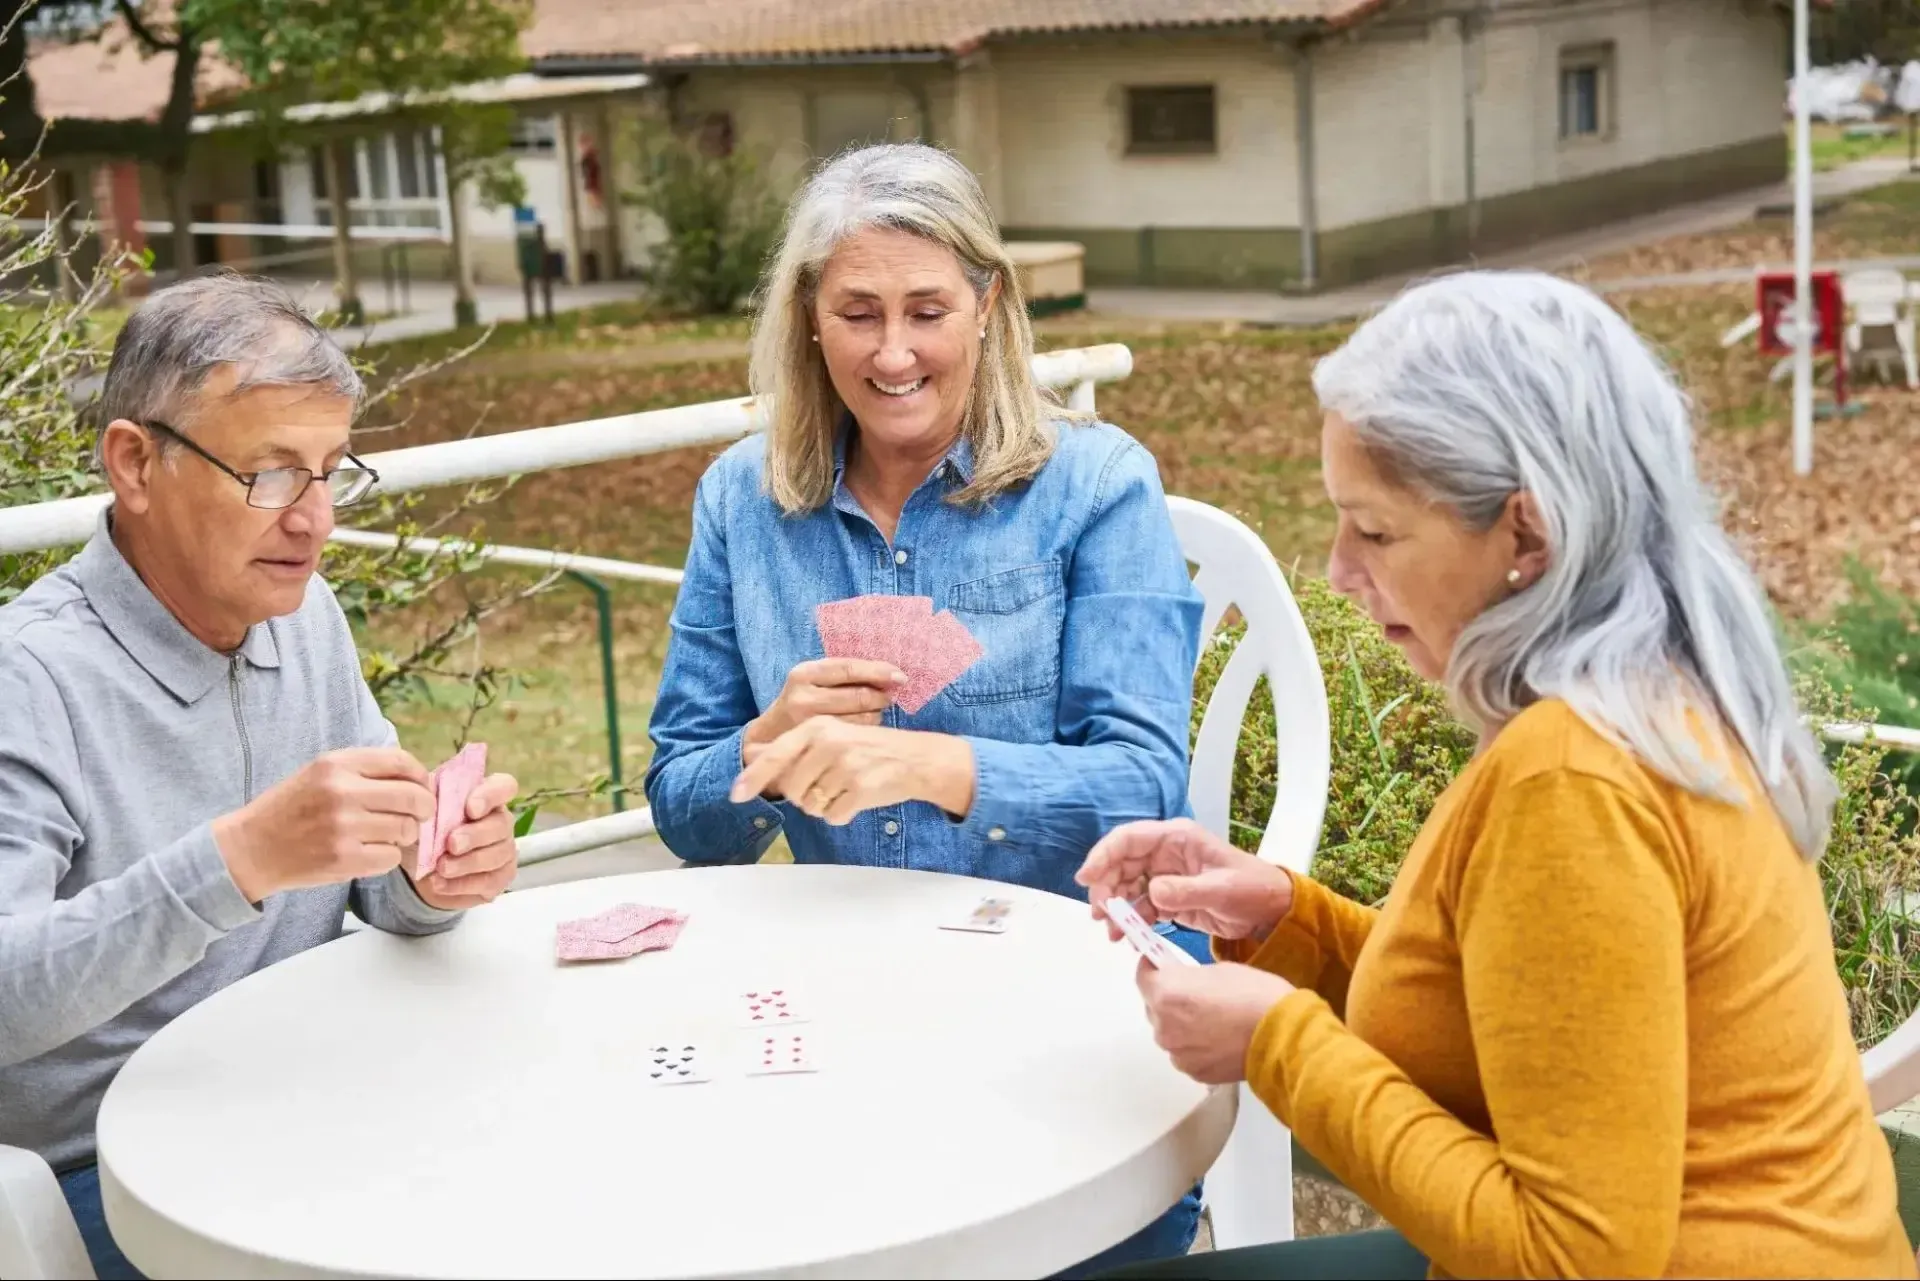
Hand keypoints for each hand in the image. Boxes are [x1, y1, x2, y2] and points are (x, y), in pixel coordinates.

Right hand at [212, 748, 433, 902]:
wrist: (252, 848)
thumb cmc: (292, 808)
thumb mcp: (320, 773)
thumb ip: (364, 770)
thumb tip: (417, 777)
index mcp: (336, 764)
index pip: (401, 762)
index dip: (421, 777)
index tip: (422, 788)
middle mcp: (342, 792)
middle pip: (413, 797)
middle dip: (424, 808)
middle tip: (420, 815)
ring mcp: (343, 828)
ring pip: (406, 829)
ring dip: (405, 835)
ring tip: (387, 835)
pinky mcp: (344, 859)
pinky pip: (390, 858)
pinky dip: (387, 857)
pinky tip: (370, 853)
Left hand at [411, 771, 520, 910]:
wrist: (419, 868)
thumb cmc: (424, 830)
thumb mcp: (420, 813)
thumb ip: (427, 801)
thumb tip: (425, 794)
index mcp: (485, 796)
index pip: (504, 786)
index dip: (491, 796)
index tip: (470, 809)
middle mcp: (500, 821)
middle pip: (502, 825)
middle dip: (475, 836)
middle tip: (451, 844)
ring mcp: (504, 850)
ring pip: (496, 855)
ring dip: (467, 863)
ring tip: (441, 867)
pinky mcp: (499, 877)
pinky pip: (488, 882)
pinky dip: (461, 884)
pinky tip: (439, 883)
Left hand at [731, 719, 974, 823]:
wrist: (917, 759)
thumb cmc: (869, 751)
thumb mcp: (832, 740)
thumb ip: (797, 754)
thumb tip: (753, 763)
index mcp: (818, 727)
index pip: (776, 756)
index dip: (754, 778)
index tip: (735, 795)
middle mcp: (829, 743)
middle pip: (793, 790)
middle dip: (806, 797)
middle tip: (829, 786)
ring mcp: (846, 765)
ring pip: (812, 806)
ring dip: (825, 806)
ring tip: (846, 789)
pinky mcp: (861, 786)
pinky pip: (834, 816)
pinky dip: (843, 814)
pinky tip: (858, 798)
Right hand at [744, 658, 905, 748]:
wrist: (769, 740)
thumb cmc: (801, 706)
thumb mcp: (814, 683)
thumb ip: (844, 676)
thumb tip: (891, 676)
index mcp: (804, 674)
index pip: (849, 668)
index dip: (878, 671)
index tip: (901, 677)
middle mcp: (803, 697)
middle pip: (859, 695)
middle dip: (881, 696)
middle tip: (888, 699)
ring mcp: (809, 723)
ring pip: (862, 717)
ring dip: (875, 715)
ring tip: (870, 714)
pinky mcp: (817, 744)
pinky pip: (856, 736)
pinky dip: (867, 732)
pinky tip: (863, 731)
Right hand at [1076, 818, 1292, 941]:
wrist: (1272, 910)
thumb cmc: (1252, 889)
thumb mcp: (1221, 889)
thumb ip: (1185, 891)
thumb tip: (1151, 892)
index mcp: (1176, 839)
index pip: (1128, 839)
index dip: (1103, 855)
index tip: (1086, 879)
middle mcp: (1166, 854)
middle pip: (1121, 863)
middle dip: (1105, 887)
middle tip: (1100, 914)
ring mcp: (1166, 876)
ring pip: (1127, 886)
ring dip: (1116, 907)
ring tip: (1113, 932)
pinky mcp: (1169, 898)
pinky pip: (1141, 906)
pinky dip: (1132, 920)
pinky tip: (1128, 937)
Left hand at [1138, 958, 1297, 1084]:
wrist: (1282, 1036)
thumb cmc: (1254, 994)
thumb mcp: (1217, 970)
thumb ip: (1187, 978)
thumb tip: (1178, 982)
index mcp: (1166, 994)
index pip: (1142, 976)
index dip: (1152, 968)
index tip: (1162, 966)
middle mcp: (1163, 1026)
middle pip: (1154, 1007)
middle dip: (1168, 999)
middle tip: (1195, 994)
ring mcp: (1177, 1053)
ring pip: (1170, 1033)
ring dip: (1181, 1025)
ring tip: (1211, 1021)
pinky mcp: (1194, 1072)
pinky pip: (1186, 1054)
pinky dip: (1195, 1046)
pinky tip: (1219, 1040)